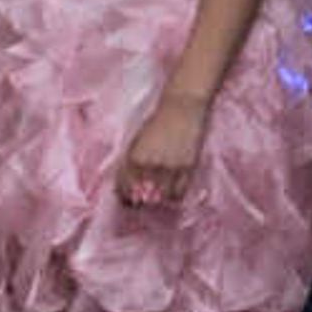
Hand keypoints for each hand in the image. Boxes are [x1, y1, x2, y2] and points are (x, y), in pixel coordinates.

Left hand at [117, 90, 210, 207]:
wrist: (182, 107)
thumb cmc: (158, 120)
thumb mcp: (138, 139)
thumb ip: (133, 159)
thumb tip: (133, 182)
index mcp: (133, 156)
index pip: (124, 185)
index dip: (124, 196)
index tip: (127, 201)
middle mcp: (149, 163)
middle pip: (141, 194)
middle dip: (140, 202)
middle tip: (143, 204)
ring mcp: (169, 166)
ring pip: (160, 196)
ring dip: (158, 201)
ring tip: (158, 200)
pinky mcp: (187, 166)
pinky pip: (179, 192)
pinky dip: (174, 197)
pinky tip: (173, 195)